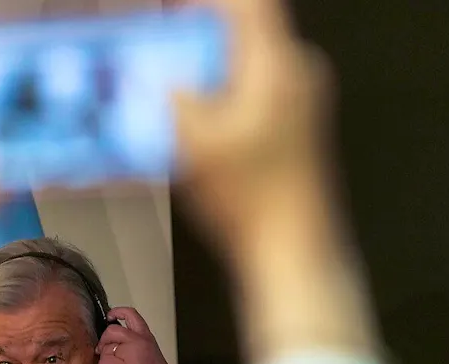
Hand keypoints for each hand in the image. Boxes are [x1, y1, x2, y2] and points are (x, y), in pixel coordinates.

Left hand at [95, 307, 177, 363]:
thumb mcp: (148, 350)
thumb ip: (133, 342)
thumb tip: (112, 340)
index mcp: (145, 336)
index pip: (131, 314)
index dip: (117, 312)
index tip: (110, 317)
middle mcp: (139, 341)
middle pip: (112, 330)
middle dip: (104, 340)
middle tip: (104, 351)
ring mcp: (132, 353)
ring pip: (106, 348)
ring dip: (104, 359)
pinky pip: (105, 362)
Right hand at [173, 0, 377, 362]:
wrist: (292, 252)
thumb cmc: (252, 200)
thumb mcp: (194, 142)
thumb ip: (170, 97)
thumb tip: (149, 71)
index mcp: (278, 64)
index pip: (248, 3)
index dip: (207, 3)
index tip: (172, 13)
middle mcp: (296, 73)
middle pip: (241, 31)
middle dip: (194, 39)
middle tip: (156, 58)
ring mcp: (299, 100)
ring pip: (242, 63)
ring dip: (203, 72)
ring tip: (167, 96)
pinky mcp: (292, 126)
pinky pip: (249, 90)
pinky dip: (218, 96)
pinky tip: (190, 126)